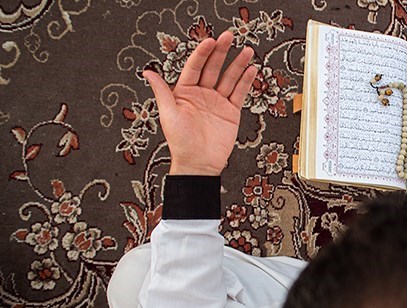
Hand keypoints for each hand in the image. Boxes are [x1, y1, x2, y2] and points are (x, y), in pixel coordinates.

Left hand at [142, 31, 257, 175]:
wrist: (198, 164)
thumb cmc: (180, 142)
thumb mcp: (168, 114)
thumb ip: (162, 91)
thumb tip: (148, 72)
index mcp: (185, 92)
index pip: (195, 66)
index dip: (202, 53)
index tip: (210, 41)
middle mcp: (202, 94)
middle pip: (213, 68)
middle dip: (222, 52)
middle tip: (229, 37)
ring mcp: (218, 102)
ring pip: (229, 78)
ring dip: (238, 64)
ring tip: (246, 51)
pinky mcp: (231, 112)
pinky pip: (239, 93)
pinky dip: (246, 81)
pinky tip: (251, 70)